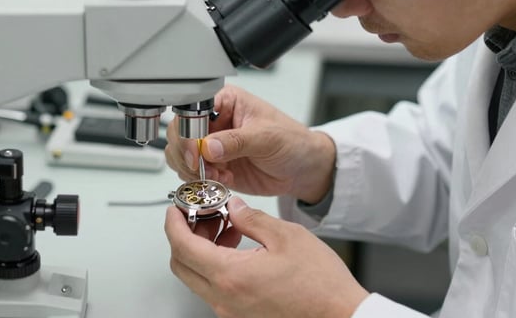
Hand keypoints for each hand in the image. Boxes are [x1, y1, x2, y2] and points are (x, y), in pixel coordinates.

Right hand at [165, 85, 336, 202]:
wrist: (302, 169)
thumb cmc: (292, 142)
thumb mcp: (267, 137)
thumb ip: (237, 141)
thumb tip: (208, 146)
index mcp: (225, 102)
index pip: (191, 112)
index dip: (188, 133)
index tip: (196, 152)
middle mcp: (214, 121)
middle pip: (178, 134)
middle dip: (187, 155)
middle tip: (204, 168)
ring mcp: (211, 145)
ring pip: (180, 155)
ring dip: (194, 170)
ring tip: (219, 175)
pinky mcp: (213, 166)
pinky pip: (192, 174)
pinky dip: (201, 181)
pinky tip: (223, 180)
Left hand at [165, 196, 368, 317]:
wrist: (342, 317)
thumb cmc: (322, 285)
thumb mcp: (286, 236)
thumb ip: (252, 218)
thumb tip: (233, 208)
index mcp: (231, 276)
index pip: (182, 247)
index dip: (173, 223)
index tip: (175, 208)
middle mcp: (224, 300)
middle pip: (181, 264)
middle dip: (184, 235)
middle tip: (200, 215)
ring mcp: (231, 312)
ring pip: (196, 277)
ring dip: (201, 250)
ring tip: (226, 228)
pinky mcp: (241, 317)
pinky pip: (214, 289)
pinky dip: (215, 265)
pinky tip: (238, 248)